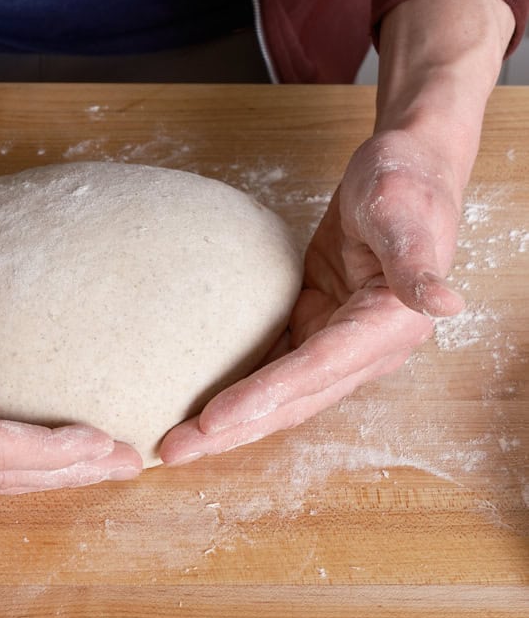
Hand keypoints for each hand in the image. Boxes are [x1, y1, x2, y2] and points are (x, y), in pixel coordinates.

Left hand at [159, 0, 513, 465]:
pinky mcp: (317, 322)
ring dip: (230, 419)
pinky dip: (240, 387)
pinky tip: (199, 401)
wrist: (407, 165)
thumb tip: (445, 304)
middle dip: (232, 429)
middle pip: (291, 399)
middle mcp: (365, 347)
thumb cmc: (407, 181)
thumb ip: (417, 261)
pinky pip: (275, 364)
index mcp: (388, 326)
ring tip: (175, 442)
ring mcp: (339, 339)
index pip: (316, 370)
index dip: (264, 397)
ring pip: (279, 392)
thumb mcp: (405, 212)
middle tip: (171, 451)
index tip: (212, 420)